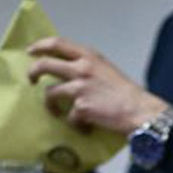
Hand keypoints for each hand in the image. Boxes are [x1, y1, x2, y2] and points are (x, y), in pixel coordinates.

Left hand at [27, 37, 170, 134]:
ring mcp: (80, 87)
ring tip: (56, 113)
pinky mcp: (81, 107)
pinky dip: (76, 125)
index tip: (32, 51)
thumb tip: (71, 75)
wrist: (141, 112)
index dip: (41, 46)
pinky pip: (69, 117)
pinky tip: (85, 128)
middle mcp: (82, 68)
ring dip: (50, 105)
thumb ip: (89, 68)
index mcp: (90, 57)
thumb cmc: (127, 94)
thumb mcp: (107, 71)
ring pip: (50, 93)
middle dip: (33, 72)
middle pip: (45, 64)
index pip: (58, 43)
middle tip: (31, 80)